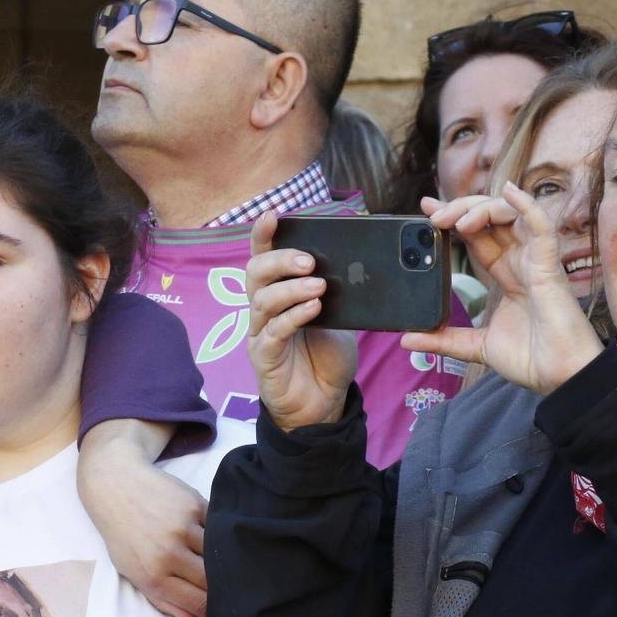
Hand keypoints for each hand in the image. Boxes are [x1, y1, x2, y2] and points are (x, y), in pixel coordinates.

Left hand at [78, 425, 208, 616]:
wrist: (115, 485)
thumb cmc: (123, 534)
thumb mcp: (132, 571)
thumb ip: (162, 599)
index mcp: (152, 576)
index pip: (198, 602)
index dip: (212, 608)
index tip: (218, 605)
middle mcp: (168, 554)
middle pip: (212, 581)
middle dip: (220, 585)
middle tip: (223, 584)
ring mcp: (183, 528)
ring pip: (220, 554)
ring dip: (221, 558)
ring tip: (218, 558)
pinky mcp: (195, 505)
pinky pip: (218, 528)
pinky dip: (217, 532)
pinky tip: (207, 531)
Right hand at [245, 212, 358, 430]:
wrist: (323, 401)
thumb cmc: (327, 355)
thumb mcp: (340, 315)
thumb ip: (340, 291)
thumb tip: (361, 261)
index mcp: (278, 292)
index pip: (264, 257)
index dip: (264, 235)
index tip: (273, 214)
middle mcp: (263, 309)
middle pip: (255, 273)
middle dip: (281, 260)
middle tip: (309, 260)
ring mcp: (260, 333)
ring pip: (263, 300)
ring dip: (291, 288)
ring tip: (319, 286)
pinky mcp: (265, 357)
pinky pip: (274, 332)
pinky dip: (294, 316)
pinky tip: (314, 309)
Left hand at [406, 184, 603, 395]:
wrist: (559, 378)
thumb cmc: (531, 359)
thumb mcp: (476, 346)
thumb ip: (444, 340)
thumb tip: (407, 339)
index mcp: (507, 275)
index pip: (477, 236)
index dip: (455, 219)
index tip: (427, 209)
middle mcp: (522, 262)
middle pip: (491, 219)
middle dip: (461, 209)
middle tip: (434, 216)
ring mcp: (537, 261)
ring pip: (512, 215)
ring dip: (482, 210)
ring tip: (457, 223)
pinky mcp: (550, 267)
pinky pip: (541, 227)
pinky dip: (526, 206)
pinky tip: (509, 191)